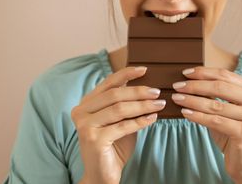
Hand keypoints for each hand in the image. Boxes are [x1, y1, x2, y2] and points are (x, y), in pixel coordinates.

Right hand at [71, 66, 165, 183]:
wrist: (102, 175)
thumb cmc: (114, 146)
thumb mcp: (120, 120)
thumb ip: (127, 104)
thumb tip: (148, 87)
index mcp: (86, 103)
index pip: (108, 83)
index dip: (126, 74)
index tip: (144, 69)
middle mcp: (81, 112)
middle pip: (115, 95)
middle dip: (139, 92)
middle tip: (157, 92)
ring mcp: (85, 126)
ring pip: (119, 109)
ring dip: (142, 105)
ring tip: (159, 104)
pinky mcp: (93, 139)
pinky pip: (122, 126)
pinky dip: (140, 121)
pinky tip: (152, 118)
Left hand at [171, 66, 241, 182]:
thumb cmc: (234, 134)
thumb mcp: (226, 110)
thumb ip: (215, 95)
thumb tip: (189, 81)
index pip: (225, 75)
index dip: (204, 72)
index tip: (185, 73)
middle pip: (220, 87)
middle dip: (195, 85)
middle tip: (177, 86)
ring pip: (215, 105)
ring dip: (192, 100)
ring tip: (177, 98)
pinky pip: (215, 121)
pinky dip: (197, 116)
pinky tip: (185, 113)